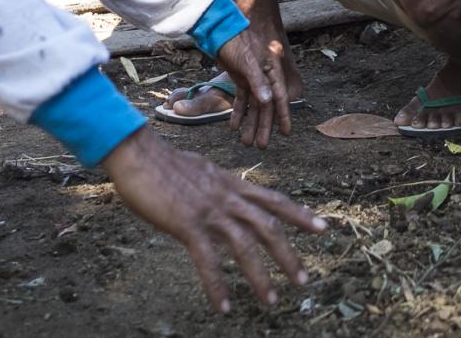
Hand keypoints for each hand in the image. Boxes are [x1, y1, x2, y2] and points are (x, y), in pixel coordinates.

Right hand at [102, 128, 325, 310]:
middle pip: (269, 226)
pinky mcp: (188, 224)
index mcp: (232, 184)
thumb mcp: (202, 172)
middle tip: (305, 280)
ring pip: (246, 246)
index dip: (299, 215)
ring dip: (261, 277)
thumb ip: (217, 186)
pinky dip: (217, 286)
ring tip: (272, 301)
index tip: (322, 228)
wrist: (138, 153)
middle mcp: (228, 197)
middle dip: (289, 255)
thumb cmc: (163, 163)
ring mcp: (210, 210)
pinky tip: (224, 307)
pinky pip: (208, 261)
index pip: (274, 200)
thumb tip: (222, 194)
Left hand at [217, 24, 293, 147]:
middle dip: (264, 126)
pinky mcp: (240, 77)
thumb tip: (267, 100)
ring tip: (246, 142)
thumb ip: (258, 80)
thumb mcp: (247, 60)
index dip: (283, 115)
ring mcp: (252, 77)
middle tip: (261, 145)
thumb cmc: (236, 40)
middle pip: (266, 105)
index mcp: (271, 70)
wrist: (221, 27)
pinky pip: (241, 99)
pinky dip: (238, 112)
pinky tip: (233, 126)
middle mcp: (264, 76)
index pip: (279, 97)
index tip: (286, 132)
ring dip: (250, 122)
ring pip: (254, 105)